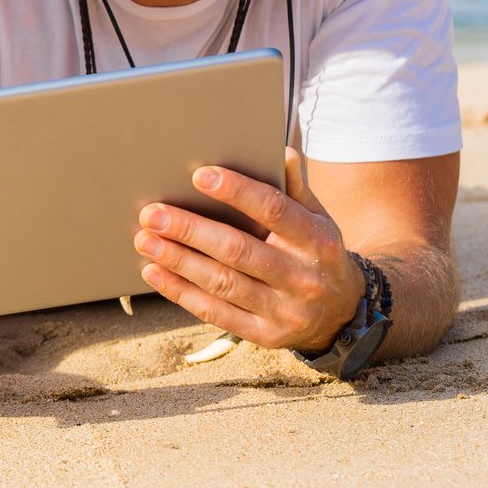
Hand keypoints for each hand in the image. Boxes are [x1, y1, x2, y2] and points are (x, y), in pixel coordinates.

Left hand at [132, 146, 362, 351]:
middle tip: (152, 213)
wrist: (342, 314)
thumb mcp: (319, 219)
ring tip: (145, 240)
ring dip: (178, 261)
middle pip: (239, 250)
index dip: (237, 191)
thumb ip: (297, 188)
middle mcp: (302, 277)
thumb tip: (280, 151)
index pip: (274, 210)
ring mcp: (284, 311)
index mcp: (317, 241)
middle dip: (191, 230)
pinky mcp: (265, 335)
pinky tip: (154, 273)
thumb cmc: (317, 253)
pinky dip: (181, 292)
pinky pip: (216, 313)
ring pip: (223, 283)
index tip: (200, 175)